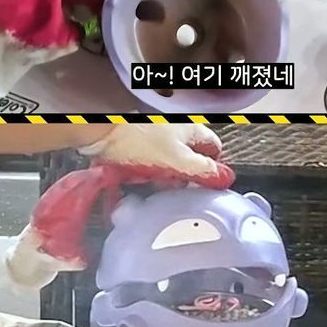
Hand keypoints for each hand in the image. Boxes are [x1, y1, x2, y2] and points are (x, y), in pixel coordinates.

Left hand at [6, 125, 233, 287]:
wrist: (99, 134)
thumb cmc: (139, 144)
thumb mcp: (178, 162)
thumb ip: (203, 171)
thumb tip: (227, 179)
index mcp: (190, 131)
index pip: (214, 148)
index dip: (213, 168)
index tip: (206, 186)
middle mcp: (174, 131)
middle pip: (189, 159)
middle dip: (184, 179)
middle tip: (178, 195)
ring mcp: (153, 138)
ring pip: (166, 164)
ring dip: (162, 179)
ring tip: (153, 193)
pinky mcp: (134, 145)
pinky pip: (144, 165)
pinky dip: (142, 177)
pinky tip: (135, 189)